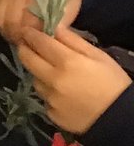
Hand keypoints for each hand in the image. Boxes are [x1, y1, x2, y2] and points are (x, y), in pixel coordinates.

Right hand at [0, 0, 82, 42]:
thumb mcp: (69, 7)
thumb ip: (59, 22)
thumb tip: (48, 38)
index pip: (29, 20)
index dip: (33, 37)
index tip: (39, 47)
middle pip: (11, 22)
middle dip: (19, 38)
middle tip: (29, 46)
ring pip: (0, 21)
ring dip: (10, 33)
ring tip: (22, 40)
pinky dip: (5, 27)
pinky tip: (16, 31)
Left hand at [16, 26, 130, 134]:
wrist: (120, 118)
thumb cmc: (114, 83)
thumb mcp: (99, 56)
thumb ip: (74, 41)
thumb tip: (54, 27)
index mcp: (67, 62)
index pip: (39, 43)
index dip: (30, 34)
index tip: (26, 30)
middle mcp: (54, 80)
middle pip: (28, 60)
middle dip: (25, 49)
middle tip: (26, 45)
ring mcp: (50, 99)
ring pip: (35, 80)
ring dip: (38, 73)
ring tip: (52, 73)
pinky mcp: (51, 114)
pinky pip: (44, 99)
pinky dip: (49, 94)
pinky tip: (62, 94)